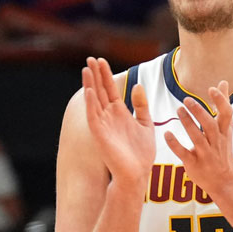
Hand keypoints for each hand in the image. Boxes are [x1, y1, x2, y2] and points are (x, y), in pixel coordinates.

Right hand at [82, 57, 154, 187]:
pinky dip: (90, 103)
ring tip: (87, 69)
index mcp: (119, 113)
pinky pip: (93, 116)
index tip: (101, 60)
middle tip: (91, 58)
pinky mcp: (100, 134)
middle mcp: (108, 116)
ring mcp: (103, 124)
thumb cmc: (141, 153)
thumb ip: (141, 106)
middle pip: (100, 91)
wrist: (137, 173)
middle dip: (96, 75)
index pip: (110, 89)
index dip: (105, 75)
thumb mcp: (145, 124)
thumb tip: (137, 86)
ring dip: (90, 84)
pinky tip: (89, 90)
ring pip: (94, 100)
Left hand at [164, 83, 232, 198]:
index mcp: (224, 132)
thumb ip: (223, 105)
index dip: (221, 101)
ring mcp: (205, 154)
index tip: (211, 89)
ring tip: (179, 109)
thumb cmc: (222, 149)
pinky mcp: (194, 164)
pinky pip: (184, 153)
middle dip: (199, 112)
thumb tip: (224, 82)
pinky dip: (175, 144)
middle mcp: (216, 142)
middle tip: (186, 99)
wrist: (223, 180)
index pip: (226, 114)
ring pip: (197, 138)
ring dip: (187, 123)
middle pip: (209, 125)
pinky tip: (167, 134)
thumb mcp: (226, 128)